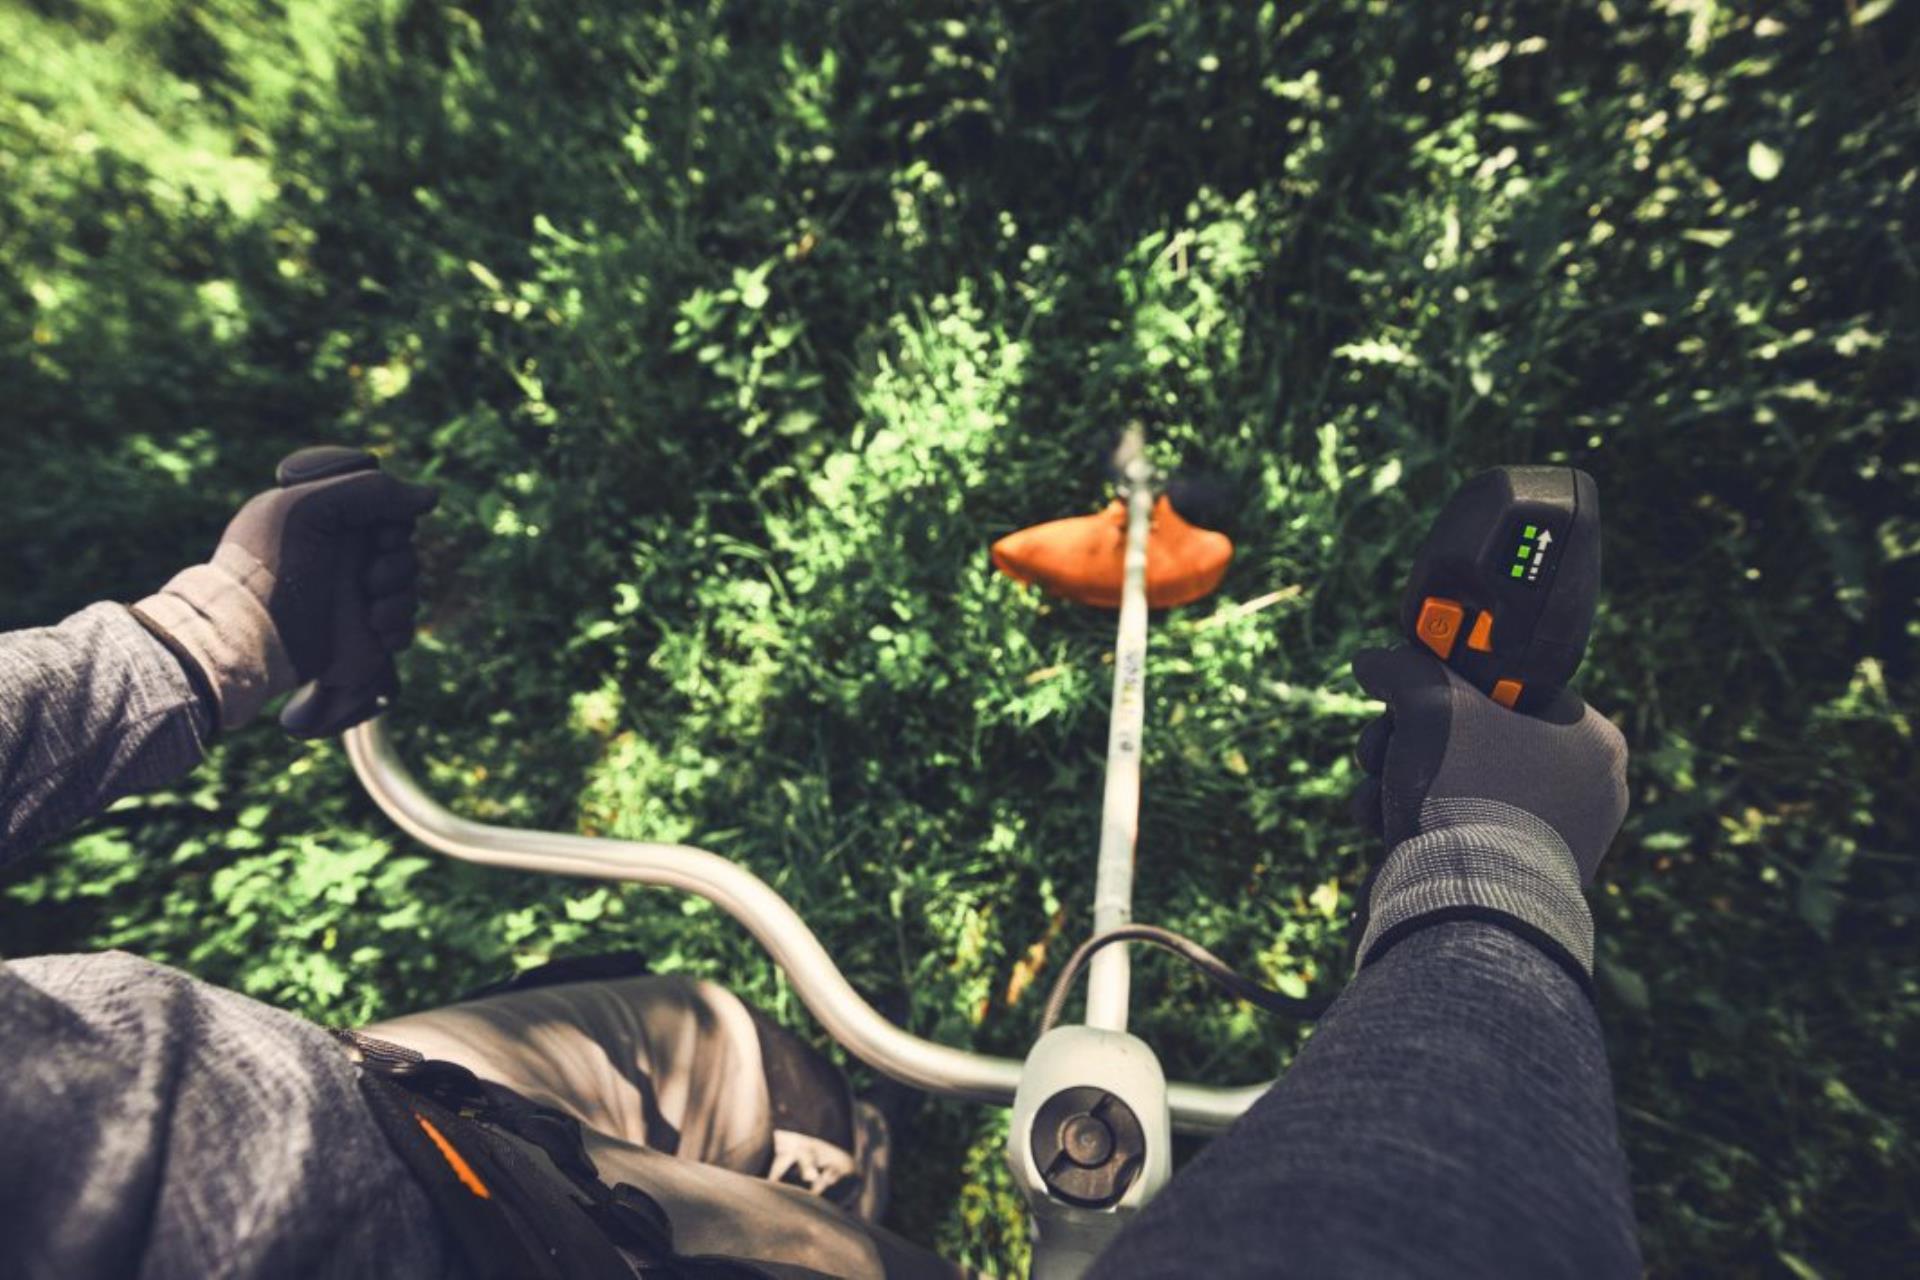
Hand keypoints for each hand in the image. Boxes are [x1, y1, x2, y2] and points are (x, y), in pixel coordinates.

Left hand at [133, 447, 436, 732]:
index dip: (395, 520)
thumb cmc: (271, 564)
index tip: (380, 535)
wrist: (256, 635)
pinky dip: (398, 628)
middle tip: (370, 577)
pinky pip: (406, 626)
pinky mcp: (366, 634)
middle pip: (405, 547)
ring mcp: (357, 596)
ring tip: (370, 611)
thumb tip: (431, 497)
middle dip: (397, 562)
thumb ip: (370, 489)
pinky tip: (375, 629)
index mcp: (331, 521)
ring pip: (411, 587)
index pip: (388, 508)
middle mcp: (346, 556)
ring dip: (398, 598)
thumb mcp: (309, 506)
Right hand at [1347, 646, 1628, 980]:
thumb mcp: (1427, 702)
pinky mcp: (1519, 882)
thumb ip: (1402, 670)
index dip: (1449, 683)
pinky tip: (1380, 826)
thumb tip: (1372, 660)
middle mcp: (1588, 793)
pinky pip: (1463, 831)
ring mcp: (1557, 843)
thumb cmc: (1463, 791)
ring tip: (1374, 793)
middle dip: (1412, 740)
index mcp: (1593, 742)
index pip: (1514, 687)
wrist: (1464, 908)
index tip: (1409, 692)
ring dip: (1403, 781)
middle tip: (1380, 747)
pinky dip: (1417, 824)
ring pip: (1462, 785)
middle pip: (1479, 738)